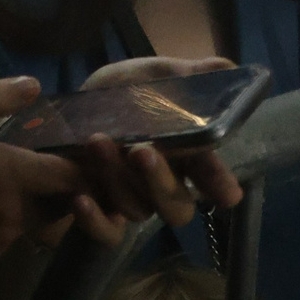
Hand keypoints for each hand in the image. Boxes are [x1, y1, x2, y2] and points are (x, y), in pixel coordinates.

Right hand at [0, 78, 85, 259]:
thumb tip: (34, 85)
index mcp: (8, 176)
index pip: (75, 175)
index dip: (87, 160)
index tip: (85, 142)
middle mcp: (15, 213)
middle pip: (67, 199)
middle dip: (70, 178)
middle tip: (58, 149)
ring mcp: (2, 238)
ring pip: (45, 216)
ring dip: (45, 195)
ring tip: (28, 168)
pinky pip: (19, 230)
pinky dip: (20, 212)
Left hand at [47, 58, 246, 244]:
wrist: (71, 106)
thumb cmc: (123, 93)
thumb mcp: (152, 76)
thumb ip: (187, 76)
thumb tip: (227, 67)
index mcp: (186, 157)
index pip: (213, 180)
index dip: (220, 186)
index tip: (226, 192)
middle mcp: (163, 185)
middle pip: (177, 206)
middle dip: (161, 181)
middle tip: (141, 152)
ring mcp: (132, 200)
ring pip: (138, 210)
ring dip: (117, 180)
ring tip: (96, 143)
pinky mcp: (100, 212)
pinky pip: (105, 232)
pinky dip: (95, 220)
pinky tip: (80, 198)